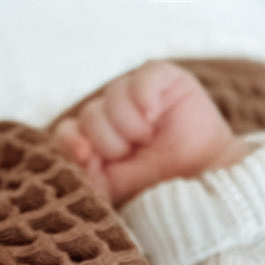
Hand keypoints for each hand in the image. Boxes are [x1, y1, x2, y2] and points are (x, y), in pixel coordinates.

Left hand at [53, 61, 250, 205]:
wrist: (197, 182)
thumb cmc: (154, 185)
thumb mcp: (110, 187)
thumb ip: (82, 171)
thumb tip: (75, 145)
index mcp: (95, 137)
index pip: (67, 129)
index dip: (70, 139)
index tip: (85, 155)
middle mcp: (112, 112)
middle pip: (90, 114)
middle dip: (108, 141)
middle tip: (132, 153)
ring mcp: (135, 94)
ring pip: (112, 95)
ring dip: (128, 125)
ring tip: (148, 139)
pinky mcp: (163, 78)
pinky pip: (142, 76)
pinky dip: (143, 96)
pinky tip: (152, 115)